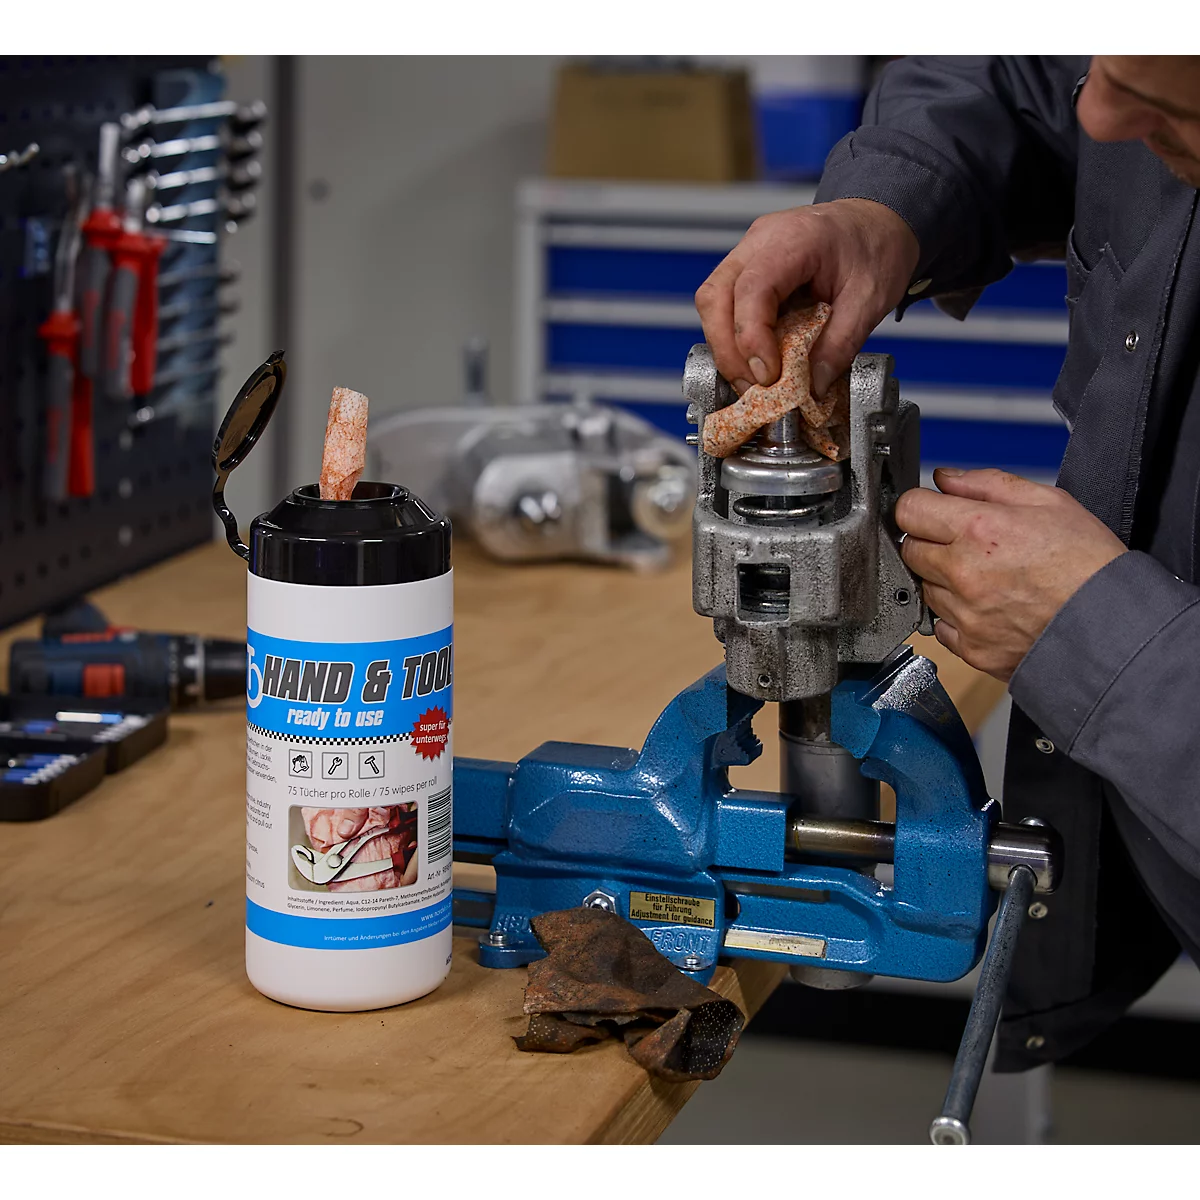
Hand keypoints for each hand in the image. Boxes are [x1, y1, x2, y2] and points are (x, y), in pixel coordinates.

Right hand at [694, 198, 918, 398]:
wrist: (876, 223)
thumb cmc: (875, 248)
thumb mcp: (871, 300)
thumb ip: (841, 344)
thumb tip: (811, 387)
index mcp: (795, 239)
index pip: (752, 289)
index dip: (751, 338)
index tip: (768, 375)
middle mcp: (760, 241)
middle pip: (715, 297)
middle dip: (728, 351)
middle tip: (753, 388)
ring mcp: (747, 253)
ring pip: (712, 304)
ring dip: (726, 349)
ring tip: (753, 381)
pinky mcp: (746, 270)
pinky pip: (724, 307)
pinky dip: (734, 341)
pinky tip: (754, 362)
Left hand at [896, 468, 1126, 681]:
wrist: (1114, 625)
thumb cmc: (1089, 564)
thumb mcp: (1048, 502)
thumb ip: (987, 484)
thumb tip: (946, 479)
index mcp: (979, 529)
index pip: (909, 509)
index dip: (920, 506)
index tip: (932, 511)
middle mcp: (963, 573)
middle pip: (910, 550)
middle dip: (930, 542)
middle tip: (966, 545)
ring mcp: (964, 614)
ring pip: (925, 588)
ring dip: (944, 581)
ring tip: (987, 578)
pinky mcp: (970, 647)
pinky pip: (941, 626)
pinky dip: (955, 617)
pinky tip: (987, 608)